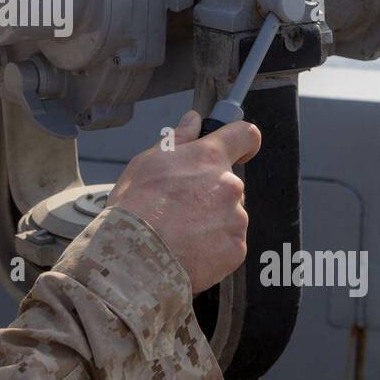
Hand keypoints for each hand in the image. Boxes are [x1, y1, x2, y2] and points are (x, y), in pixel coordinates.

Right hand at [107, 109, 260, 294]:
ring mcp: (236, 219)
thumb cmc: (135, 208)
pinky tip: (188, 249)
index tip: (238, 150)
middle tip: (180, 207)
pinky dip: (213, 246)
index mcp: (209, 158)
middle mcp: (229, 185)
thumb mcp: (147, 163)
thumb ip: (177, 139)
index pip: (244, 136)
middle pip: (228, 183)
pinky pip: (229, 243)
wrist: (135, 259)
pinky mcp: (236, 249)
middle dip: (210, 192)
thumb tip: (193, 121)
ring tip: (179, 233)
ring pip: (229, 215)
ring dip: (211, 220)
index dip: (242, 141)